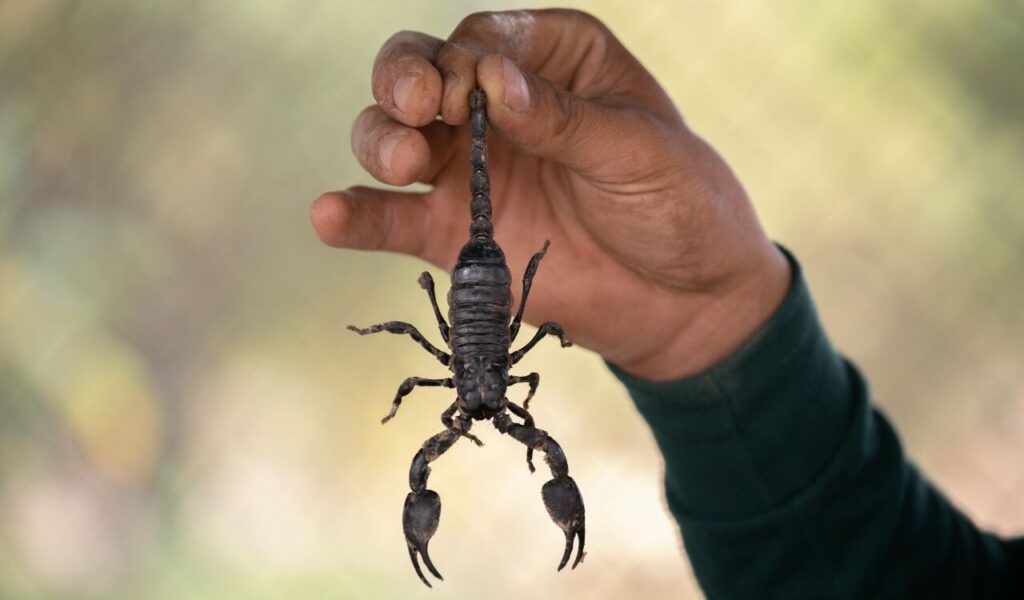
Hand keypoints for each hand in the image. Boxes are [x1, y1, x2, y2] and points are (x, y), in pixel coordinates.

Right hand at [311, 9, 789, 380]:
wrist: (688, 301)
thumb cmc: (680, 205)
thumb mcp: (640, 152)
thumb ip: (565, 120)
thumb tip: (494, 86)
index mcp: (553, 61)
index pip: (483, 39)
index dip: (464, 58)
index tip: (474, 93)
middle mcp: (498, 107)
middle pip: (420, 72)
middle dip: (406, 82)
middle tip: (419, 109)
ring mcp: (470, 171)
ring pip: (393, 136)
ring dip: (380, 140)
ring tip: (403, 162)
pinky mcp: (454, 234)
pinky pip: (391, 219)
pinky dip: (356, 216)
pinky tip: (330, 215)